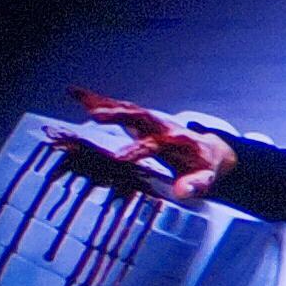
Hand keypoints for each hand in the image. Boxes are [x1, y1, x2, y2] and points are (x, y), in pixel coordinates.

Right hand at [66, 91, 237, 200]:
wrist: (208, 150)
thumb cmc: (203, 166)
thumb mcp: (205, 178)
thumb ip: (195, 184)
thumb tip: (182, 191)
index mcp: (178, 141)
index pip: (155, 144)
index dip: (138, 149)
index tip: (119, 157)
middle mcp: (163, 126)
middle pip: (141, 117)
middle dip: (120, 115)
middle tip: (97, 117)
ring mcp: (151, 121)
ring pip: (128, 109)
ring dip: (105, 104)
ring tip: (80, 99)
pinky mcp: (141, 120)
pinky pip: (119, 107)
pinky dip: (98, 100)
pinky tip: (77, 94)